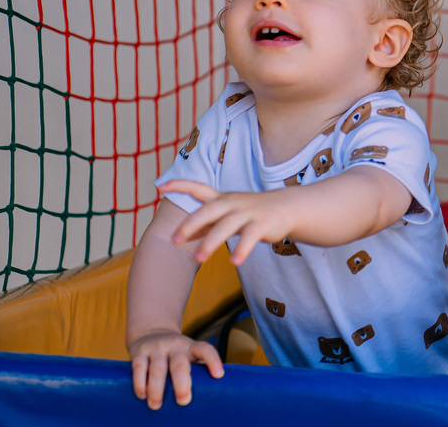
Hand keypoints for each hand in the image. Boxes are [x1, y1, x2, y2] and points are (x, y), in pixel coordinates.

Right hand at [129, 329, 223, 409]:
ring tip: (156, 405)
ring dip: (157, 389)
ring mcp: (156, 348)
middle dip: (182, 383)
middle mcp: (175, 346)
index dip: (213, 361)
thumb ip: (195, 370)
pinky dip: (140, 382)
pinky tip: (142, 395)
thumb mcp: (188, 354)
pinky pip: (139, 367)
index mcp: (190, 347)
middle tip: (184, 401)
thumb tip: (206, 396)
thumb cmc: (175, 352)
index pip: (205, 350)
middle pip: (179, 364)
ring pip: (158, 368)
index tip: (219, 375)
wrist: (151, 331)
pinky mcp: (139, 352)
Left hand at [159, 180, 292, 264]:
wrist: (285, 208)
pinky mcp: (262, 225)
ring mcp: (247, 213)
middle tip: (175, 240)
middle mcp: (232, 203)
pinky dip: (242, 249)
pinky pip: (250, 237)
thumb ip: (206, 223)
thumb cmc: (250, 213)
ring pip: (227, 226)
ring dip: (211, 242)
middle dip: (191, 224)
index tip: (161, 185)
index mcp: (222, 199)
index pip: (199, 188)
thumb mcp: (227, 214)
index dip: (180, 186)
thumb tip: (181, 236)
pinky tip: (234, 262)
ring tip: (198, 259)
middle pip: (209, 210)